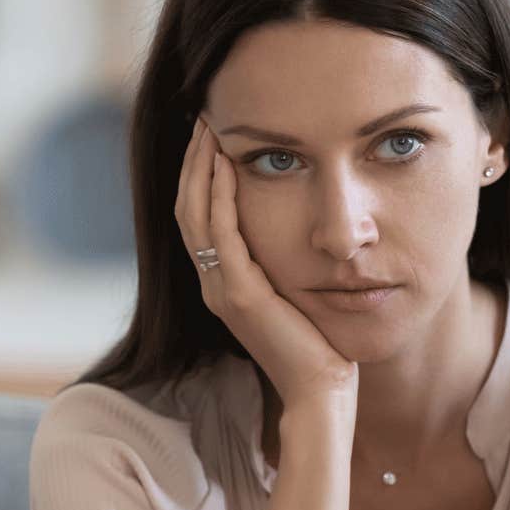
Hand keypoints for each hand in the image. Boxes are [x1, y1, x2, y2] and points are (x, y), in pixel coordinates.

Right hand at [175, 116, 357, 407]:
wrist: (321, 392)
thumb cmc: (319, 348)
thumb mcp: (297, 295)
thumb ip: (285, 265)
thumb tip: (300, 229)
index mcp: (223, 283)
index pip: (199, 218)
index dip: (199, 176)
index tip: (211, 136)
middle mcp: (214, 284)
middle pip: (188, 209)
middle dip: (194, 161)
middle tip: (204, 118)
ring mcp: (222, 290)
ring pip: (195, 215)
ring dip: (201, 168)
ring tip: (209, 129)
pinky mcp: (241, 295)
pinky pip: (222, 233)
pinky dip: (219, 195)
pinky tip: (226, 164)